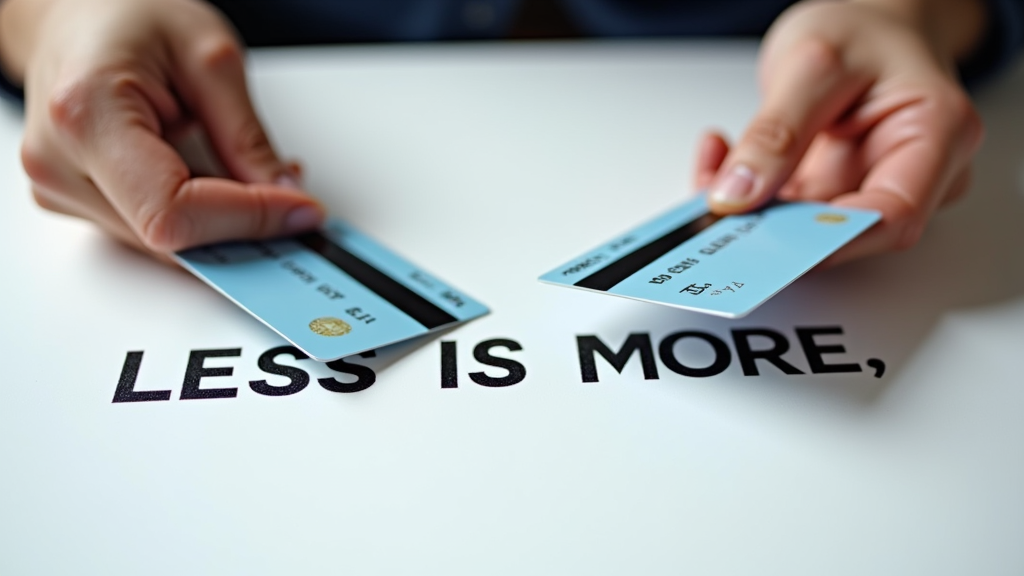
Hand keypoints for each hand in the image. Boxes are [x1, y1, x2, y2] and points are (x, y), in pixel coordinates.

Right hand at [0, 0, 324, 257]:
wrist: (71, 12)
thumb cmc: (125, 14)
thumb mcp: (210, 56)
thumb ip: (248, 138)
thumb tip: (287, 199)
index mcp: (85, 115)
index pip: (173, 211)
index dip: (245, 219)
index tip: (300, 209)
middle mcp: (59, 164)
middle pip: (171, 237)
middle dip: (243, 223)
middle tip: (293, 197)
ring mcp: (61, 189)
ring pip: (167, 244)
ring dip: (225, 222)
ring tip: (251, 172)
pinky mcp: (75, 201)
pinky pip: (152, 230)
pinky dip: (199, 216)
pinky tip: (217, 180)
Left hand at [695, 0, 985, 264]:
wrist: (868, 19)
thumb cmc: (865, 30)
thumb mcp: (814, 63)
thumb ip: (776, 131)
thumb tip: (739, 195)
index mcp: (938, 135)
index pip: (893, 215)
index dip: (831, 239)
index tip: (770, 237)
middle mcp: (912, 171)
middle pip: (846, 232)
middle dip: (775, 226)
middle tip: (721, 211)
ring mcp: (870, 185)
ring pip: (803, 228)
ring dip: (751, 206)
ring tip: (715, 167)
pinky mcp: (831, 190)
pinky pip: (783, 210)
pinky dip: (745, 190)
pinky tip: (722, 158)